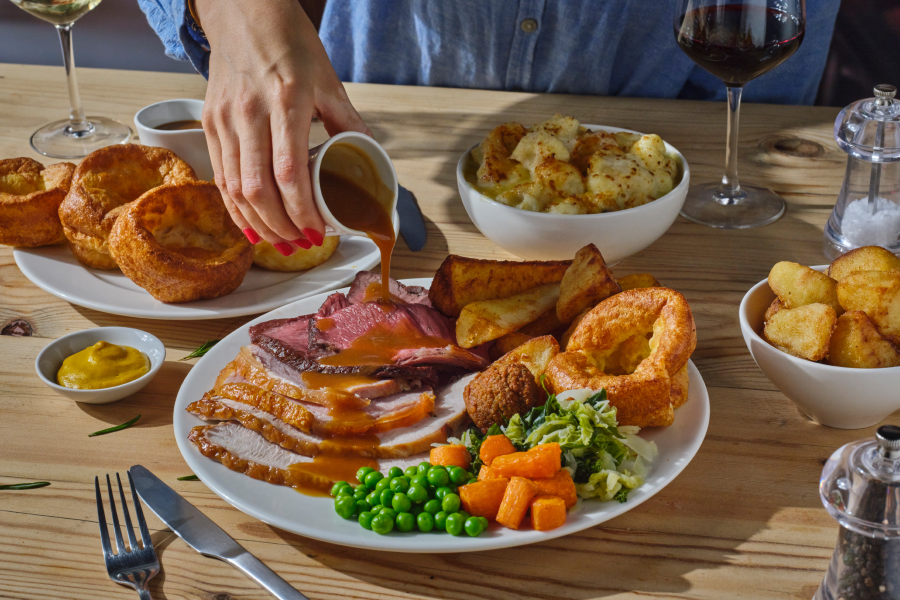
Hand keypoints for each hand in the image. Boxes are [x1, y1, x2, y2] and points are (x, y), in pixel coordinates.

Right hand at [195, 0, 369, 253]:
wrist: (244, 12)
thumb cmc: (289, 44)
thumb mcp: (329, 80)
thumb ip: (348, 122)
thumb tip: (371, 158)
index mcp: (286, 102)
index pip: (289, 173)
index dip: (302, 211)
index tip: (318, 231)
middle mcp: (250, 113)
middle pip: (258, 189)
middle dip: (281, 227)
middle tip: (301, 244)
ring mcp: (225, 119)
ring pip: (234, 188)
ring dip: (258, 224)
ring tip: (280, 243)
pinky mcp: (209, 123)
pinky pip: (220, 176)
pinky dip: (235, 208)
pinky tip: (251, 225)